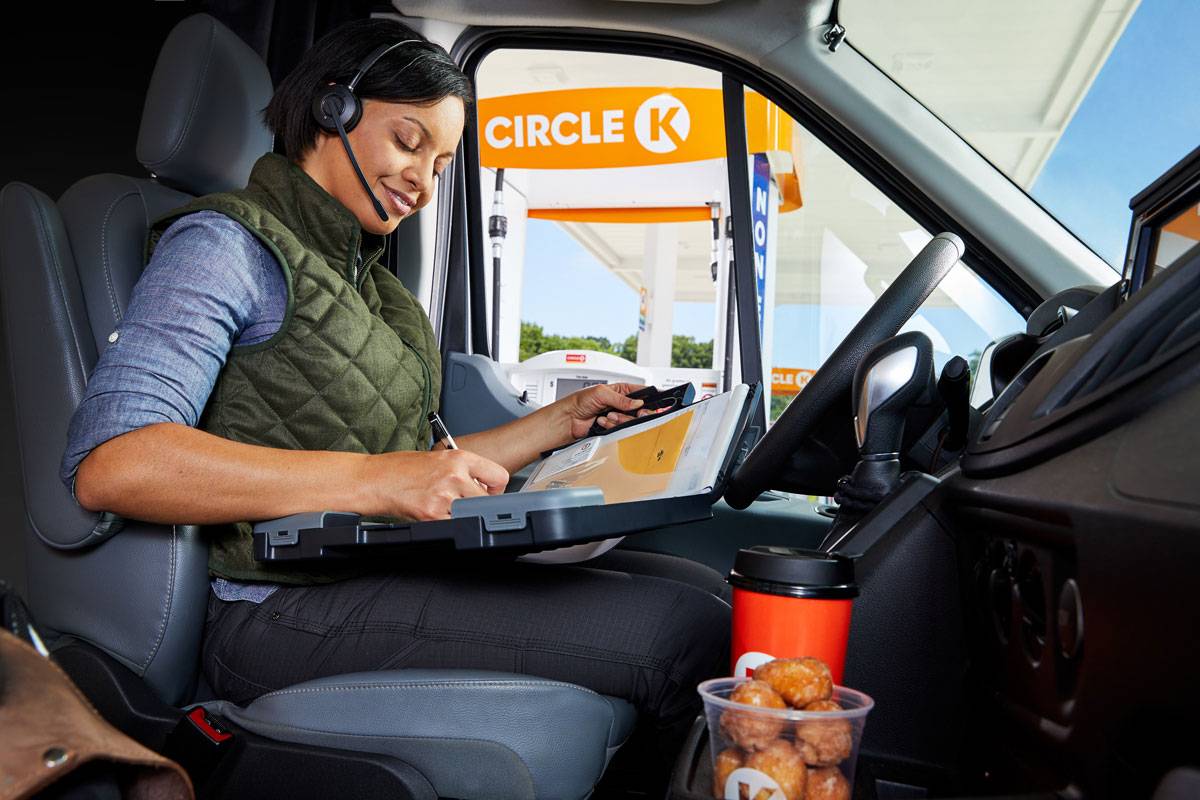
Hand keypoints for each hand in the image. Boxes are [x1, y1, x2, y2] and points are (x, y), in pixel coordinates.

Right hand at [361, 449, 508, 519]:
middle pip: (487, 500)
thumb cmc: (401, 468)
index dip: (495, 488)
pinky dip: (448, 524)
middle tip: (465, 504)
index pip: (499, 475)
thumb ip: (463, 470)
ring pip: (472, 514)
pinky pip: (453, 525)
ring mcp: (444, 496)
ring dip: (463, 515)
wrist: (374, 478)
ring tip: (446, 507)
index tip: (488, 493)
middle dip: (479, 505)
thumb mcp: (438, 458)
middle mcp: (455, 475)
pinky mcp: (432, 514)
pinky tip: (435, 515)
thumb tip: (482, 487)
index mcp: (459, 458)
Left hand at [562, 382, 654, 439]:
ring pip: (630, 421)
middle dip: (633, 413)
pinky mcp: (612, 428)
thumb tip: (638, 403)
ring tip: (606, 415)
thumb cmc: (579, 401)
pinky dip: (611, 426)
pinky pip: (620, 430)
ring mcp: (617, 416)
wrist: (567, 420)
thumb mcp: (601, 393)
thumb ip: (621, 398)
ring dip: (618, 420)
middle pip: (639, 410)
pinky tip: (601, 422)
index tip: (650, 405)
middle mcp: (620, 403)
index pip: (641, 392)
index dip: (648, 398)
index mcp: (620, 390)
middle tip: (626, 413)